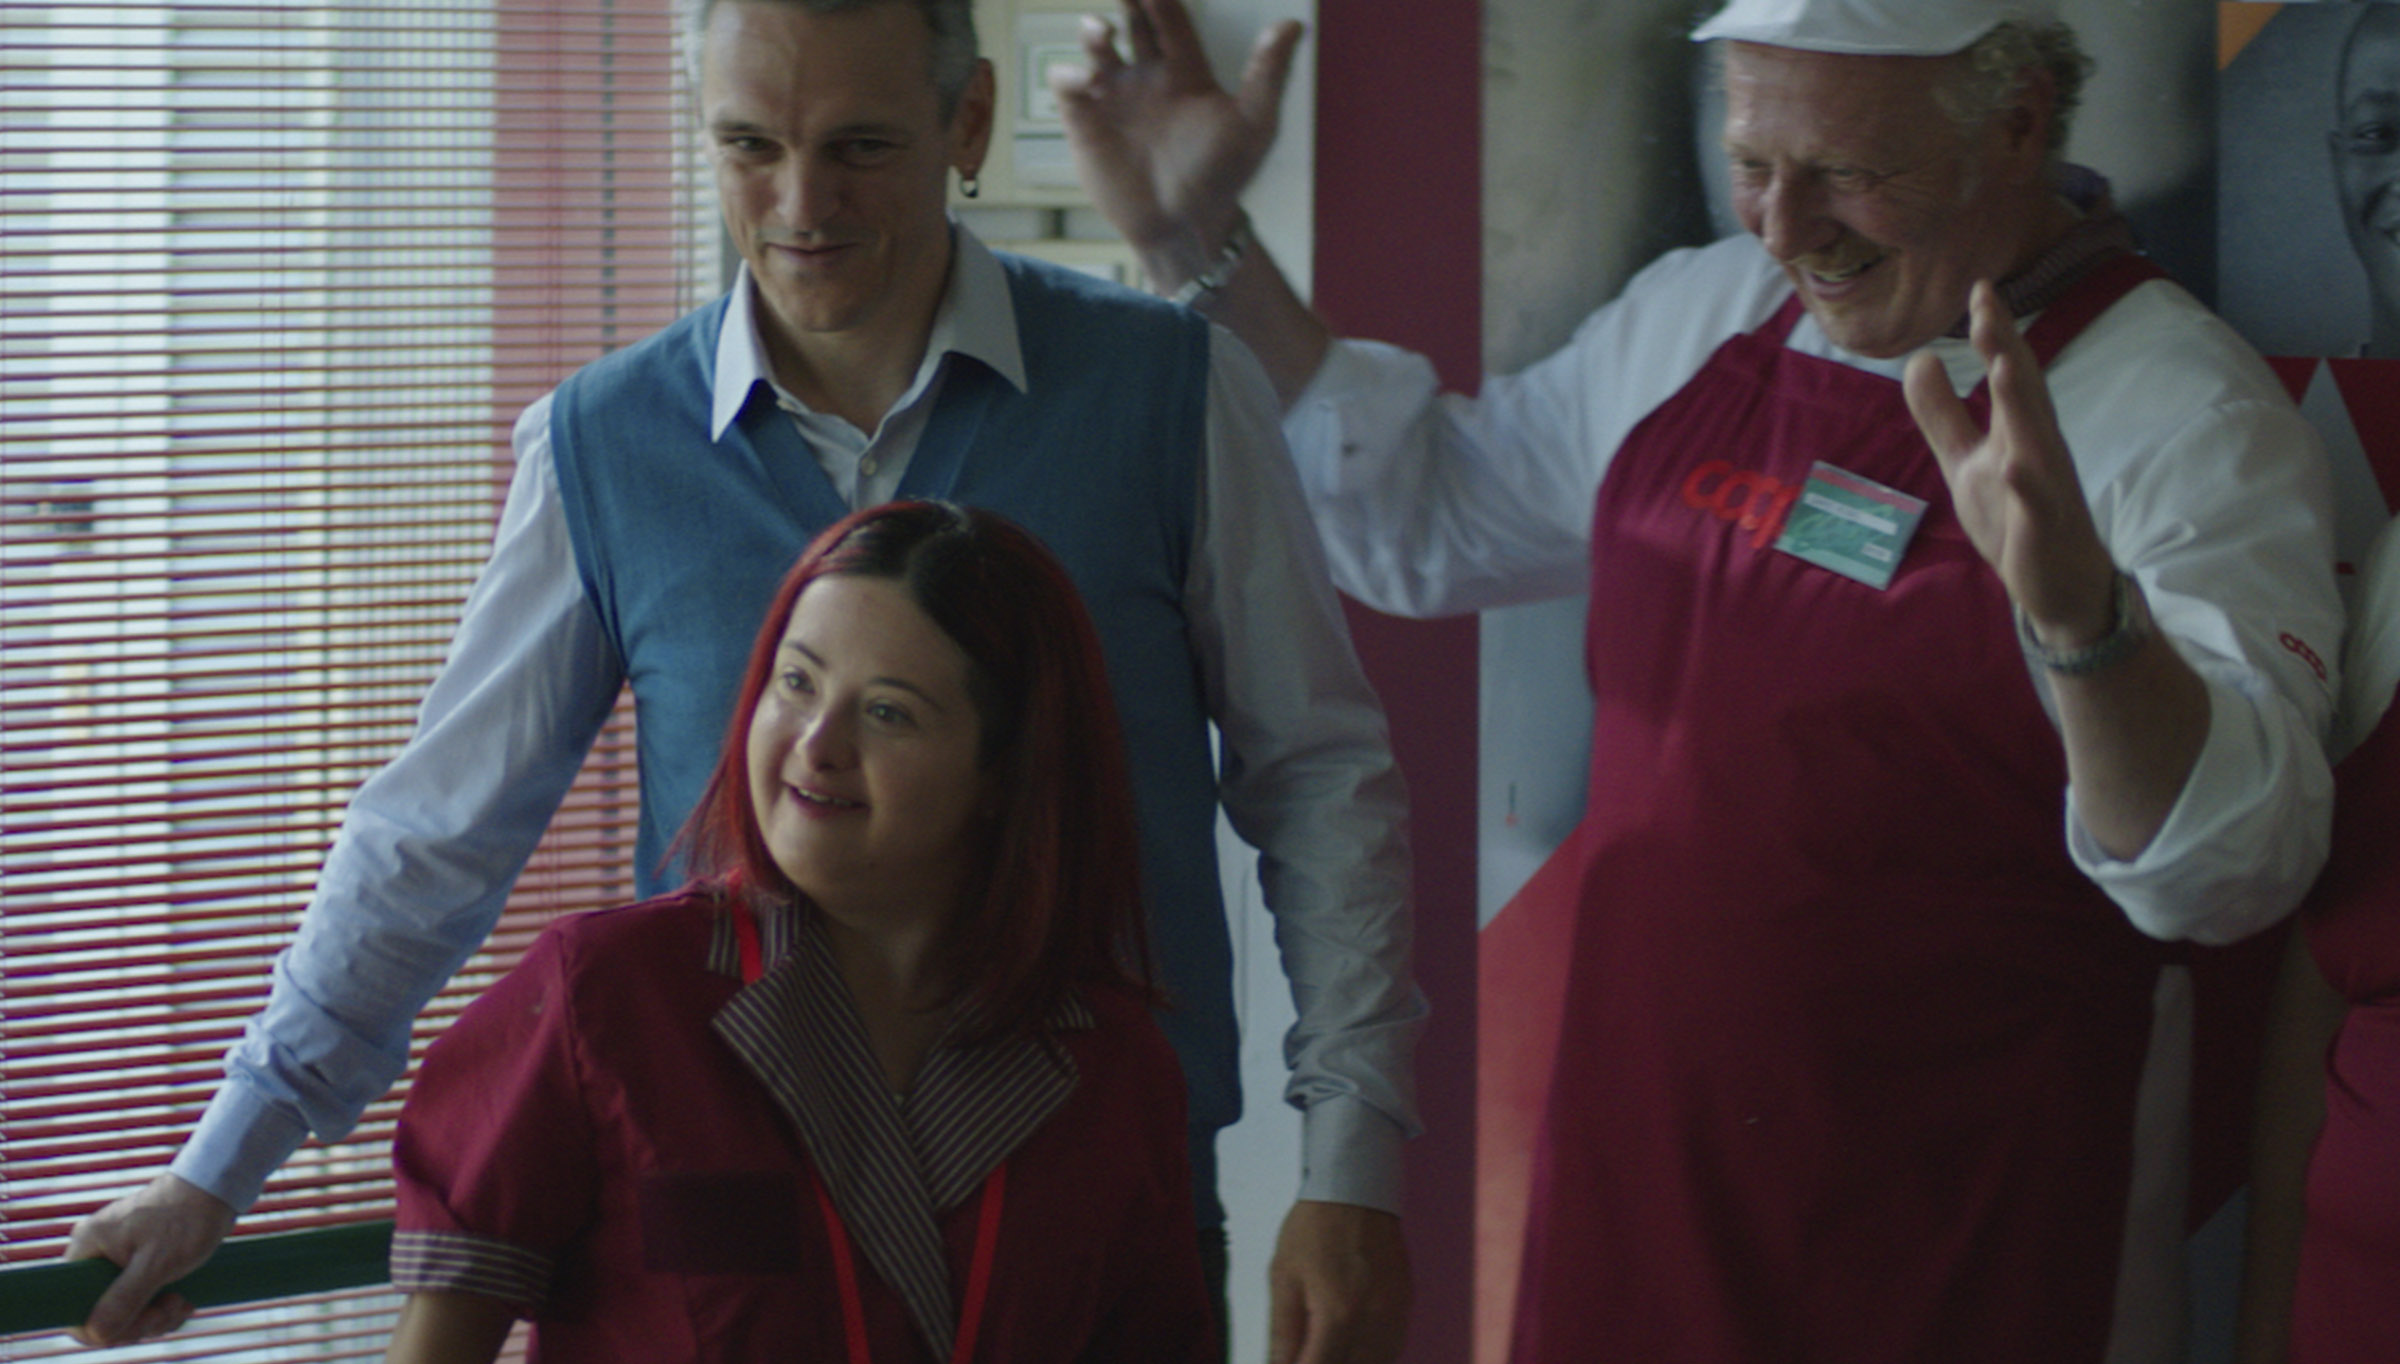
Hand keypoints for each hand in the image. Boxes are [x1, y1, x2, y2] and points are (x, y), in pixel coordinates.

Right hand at [64, 1172, 236, 1346]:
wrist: (217, 1187)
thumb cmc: (188, 1217)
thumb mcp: (157, 1262)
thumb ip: (125, 1298)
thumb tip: (96, 1334)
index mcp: (88, 1246)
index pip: (71, 1304)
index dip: (98, 1327)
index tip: (136, 1325)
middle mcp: (96, 1252)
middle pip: (100, 1310)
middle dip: (137, 1321)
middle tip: (168, 1311)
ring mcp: (117, 1258)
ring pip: (123, 1308)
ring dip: (154, 1316)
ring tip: (181, 1302)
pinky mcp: (138, 1263)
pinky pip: (139, 1298)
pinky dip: (160, 1307)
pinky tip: (183, 1301)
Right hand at [1049, 0, 1303, 281]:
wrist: (1183, 227)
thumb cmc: (1221, 176)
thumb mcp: (1254, 125)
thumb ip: (1268, 74)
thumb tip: (1294, 24)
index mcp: (1185, 71)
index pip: (1171, 20)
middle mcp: (1148, 78)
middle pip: (1133, 24)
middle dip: (1127, 0)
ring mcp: (1116, 99)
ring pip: (1098, 50)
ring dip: (1094, 33)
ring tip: (1099, 31)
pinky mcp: (1087, 124)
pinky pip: (1070, 90)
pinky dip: (1067, 77)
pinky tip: (1079, 78)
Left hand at [1266, 1200, 1408, 1363]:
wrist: (1356, 1191)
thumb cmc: (1314, 1229)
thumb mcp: (1284, 1278)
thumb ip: (1283, 1333)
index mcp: (1339, 1315)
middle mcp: (1374, 1322)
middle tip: (1309, 1353)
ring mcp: (1396, 1314)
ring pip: (1378, 1363)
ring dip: (1352, 1361)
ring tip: (1329, 1350)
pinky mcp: (1407, 1304)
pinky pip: (1393, 1348)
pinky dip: (1373, 1357)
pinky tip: (1354, 1348)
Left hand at [1903, 278, 2117, 645]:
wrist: (2059, 585)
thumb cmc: (2015, 516)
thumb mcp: (1967, 462)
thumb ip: (1943, 414)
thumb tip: (1918, 359)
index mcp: (2018, 431)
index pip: (2007, 372)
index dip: (1993, 332)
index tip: (1979, 288)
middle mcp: (2037, 449)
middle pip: (2025, 391)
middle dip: (2007, 347)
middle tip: (1989, 303)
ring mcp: (2045, 488)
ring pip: (2035, 440)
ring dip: (2021, 402)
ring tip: (2005, 363)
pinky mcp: (2044, 529)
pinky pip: (2036, 504)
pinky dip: (2027, 484)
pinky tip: (2013, 465)